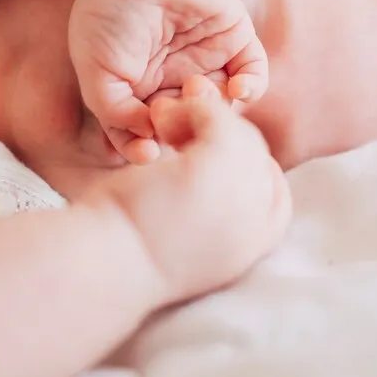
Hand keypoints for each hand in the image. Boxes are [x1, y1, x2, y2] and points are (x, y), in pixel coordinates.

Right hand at [68, 0, 266, 165]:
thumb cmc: (110, 12)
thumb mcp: (97, 73)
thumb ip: (114, 115)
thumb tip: (145, 142)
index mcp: (140, 89)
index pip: (151, 134)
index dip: (150, 148)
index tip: (148, 153)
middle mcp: (174, 79)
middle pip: (190, 123)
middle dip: (183, 128)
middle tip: (169, 115)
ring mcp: (207, 60)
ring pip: (223, 106)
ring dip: (215, 110)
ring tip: (194, 90)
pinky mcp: (235, 40)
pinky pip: (253, 74)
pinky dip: (251, 88)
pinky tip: (238, 90)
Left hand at [103, 76, 290, 301]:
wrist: (100, 267)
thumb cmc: (126, 254)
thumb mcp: (183, 240)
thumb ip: (210, 213)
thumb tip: (211, 180)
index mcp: (255, 247)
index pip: (275, 195)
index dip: (247, 169)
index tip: (207, 157)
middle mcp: (260, 224)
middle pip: (259, 160)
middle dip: (223, 138)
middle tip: (181, 129)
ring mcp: (245, 195)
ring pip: (242, 135)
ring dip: (205, 120)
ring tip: (164, 121)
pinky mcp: (219, 164)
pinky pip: (219, 119)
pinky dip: (193, 109)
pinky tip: (161, 116)